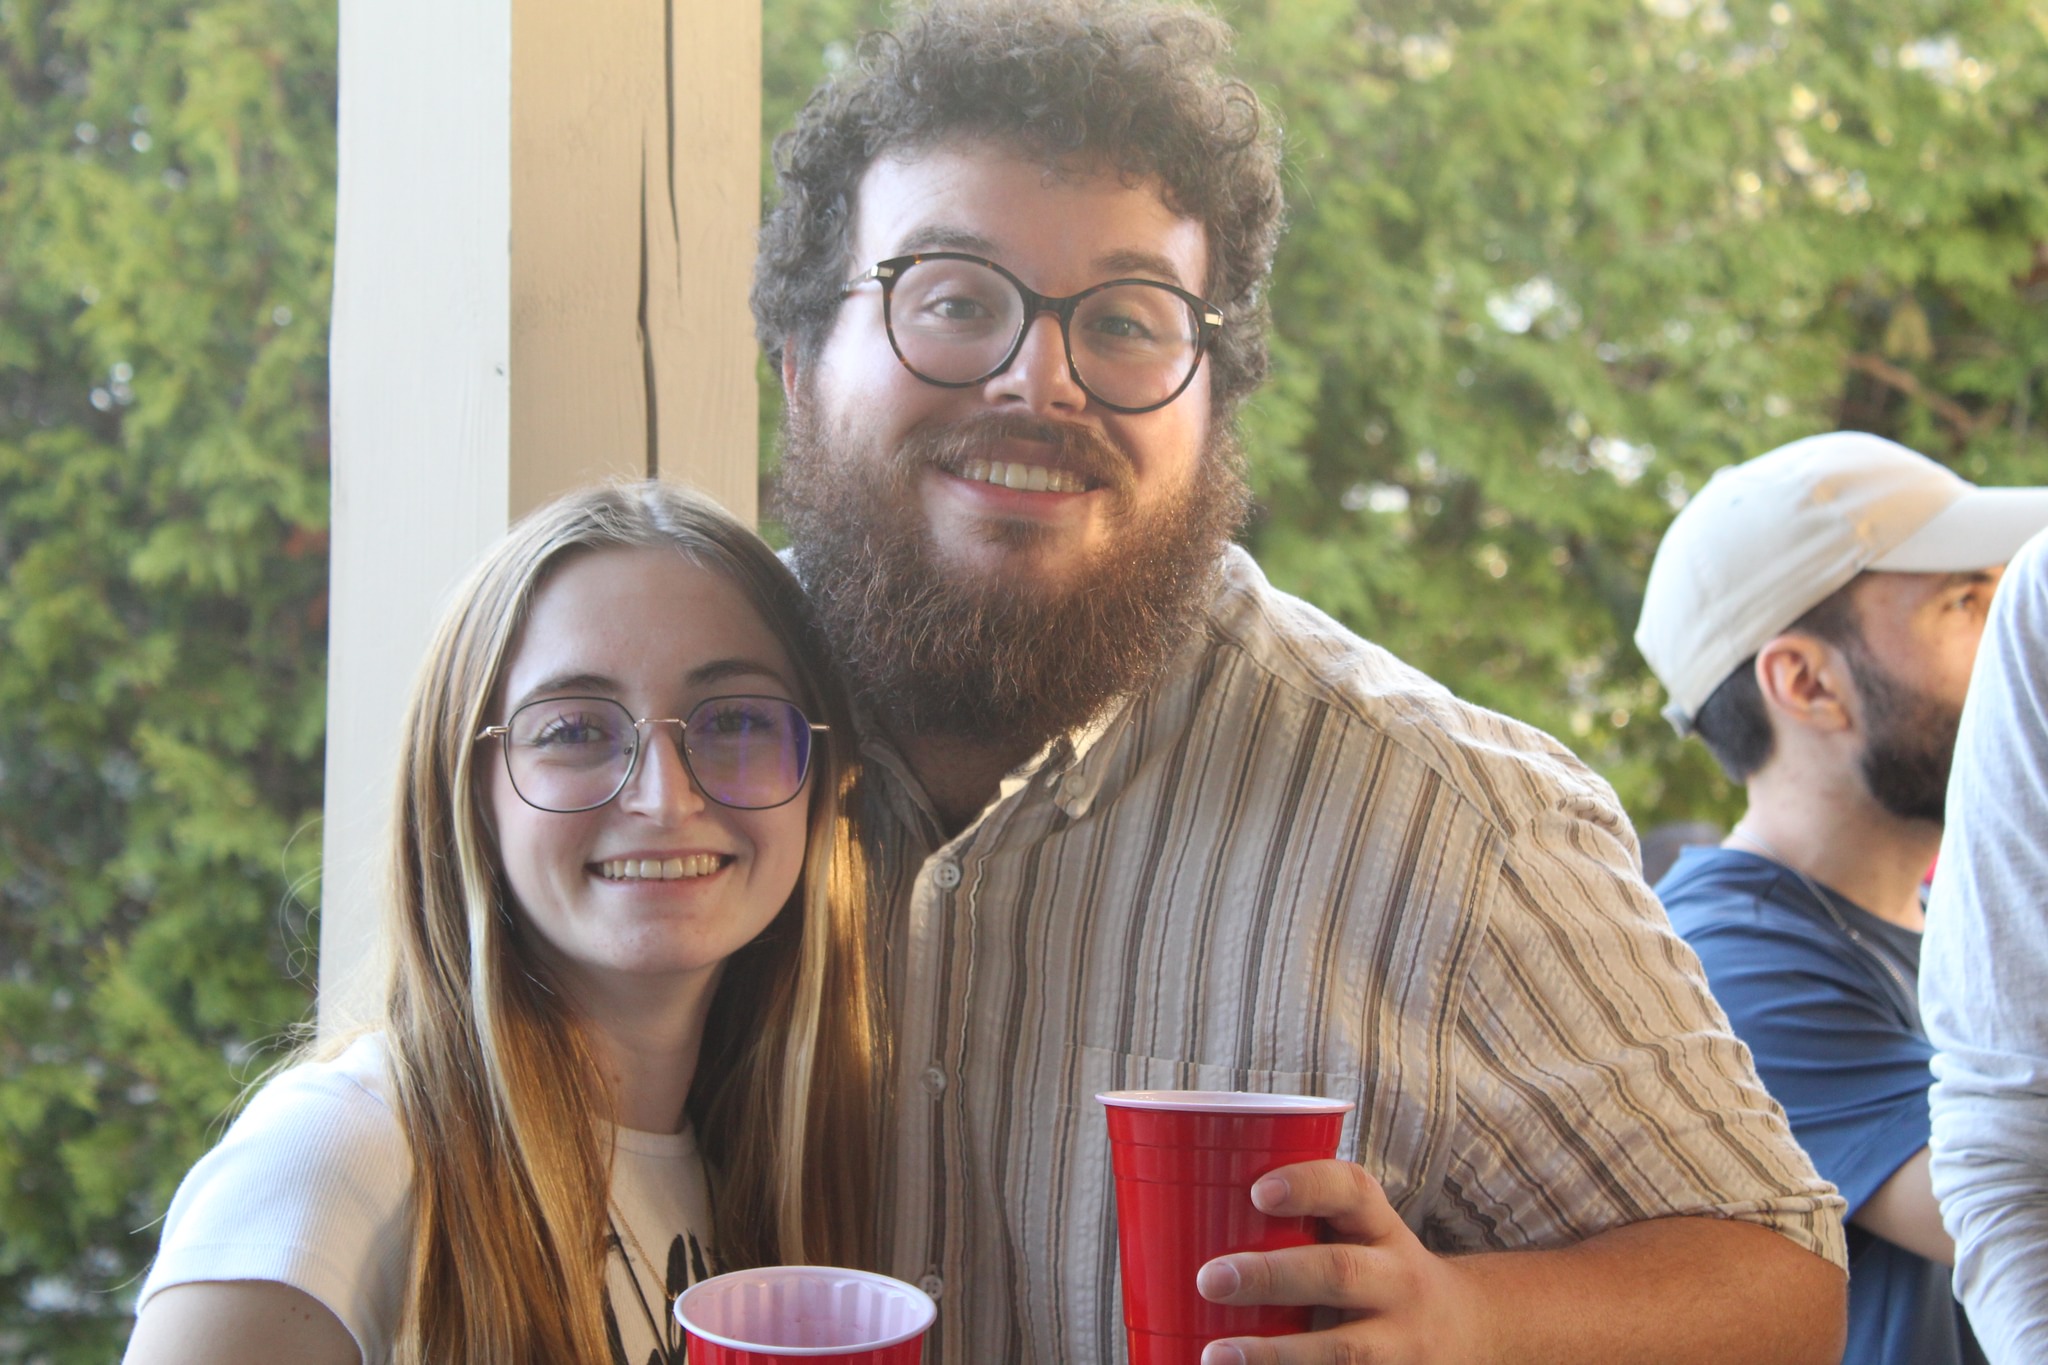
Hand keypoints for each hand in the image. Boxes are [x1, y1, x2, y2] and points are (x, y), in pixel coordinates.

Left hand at [1194, 1160, 1491, 1364]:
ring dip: (1277, 1355)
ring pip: (1344, 1350)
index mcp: (1380, 1228)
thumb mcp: (1358, 1235)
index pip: (1353, 1190)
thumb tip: (1169, 1225)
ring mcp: (1401, 1341)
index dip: (1308, 1184)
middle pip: (1338, 1273)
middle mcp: (1399, 1280)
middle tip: (1208, 1278)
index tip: (1256, 1191)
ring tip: (1214, 1356)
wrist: (1468, 1327)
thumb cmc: (1374, 1269)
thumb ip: (1294, 1228)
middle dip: (1272, 1275)